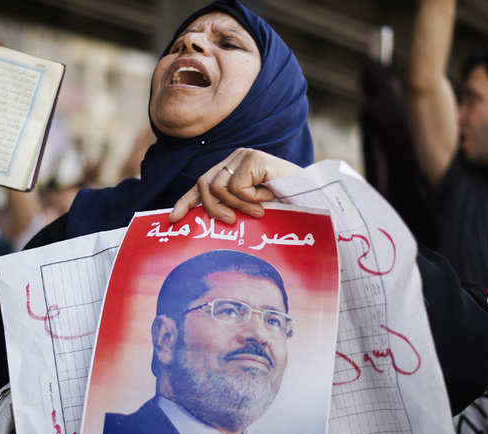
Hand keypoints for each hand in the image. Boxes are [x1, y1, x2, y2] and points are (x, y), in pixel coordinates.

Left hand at [170, 148, 301, 223]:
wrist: (314, 199)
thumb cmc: (285, 207)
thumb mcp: (250, 210)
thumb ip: (229, 210)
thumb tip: (199, 222)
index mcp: (231, 170)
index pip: (202, 184)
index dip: (186, 201)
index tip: (173, 219)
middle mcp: (235, 159)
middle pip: (204, 184)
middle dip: (212, 208)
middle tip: (230, 222)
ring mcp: (244, 156)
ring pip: (218, 188)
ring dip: (238, 206)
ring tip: (259, 209)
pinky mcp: (253, 158)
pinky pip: (237, 188)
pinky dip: (251, 200)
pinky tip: (268, 198)